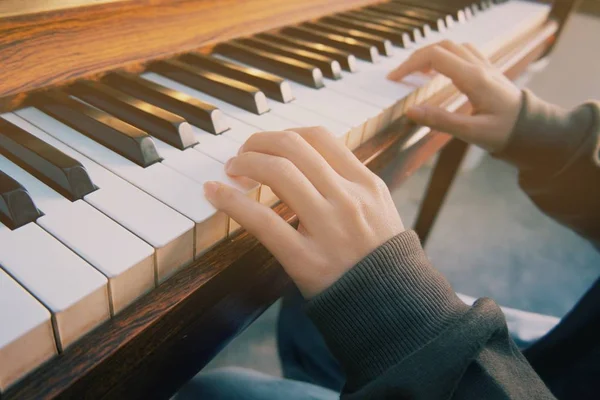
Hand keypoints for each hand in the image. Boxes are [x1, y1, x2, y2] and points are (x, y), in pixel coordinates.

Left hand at [203, 127, 403, 297]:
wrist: (391, 305)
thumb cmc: (379, 257)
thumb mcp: (378, 209)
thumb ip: (348, 183)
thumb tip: (305, 161)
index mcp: (365, 184)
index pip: (318, 138)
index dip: (284, 134)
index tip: (268, 145)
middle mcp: (348, 198)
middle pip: (292, 147)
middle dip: (258, 143)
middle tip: (242, 154)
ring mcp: (328, 228)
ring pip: (278, 172)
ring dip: (245, 163)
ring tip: (231, 171)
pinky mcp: (305, 259)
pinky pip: (262, 221)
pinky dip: (231, 201)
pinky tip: (215, 193)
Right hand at [388, 40, 521, 151]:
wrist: (534, 131)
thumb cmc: (506, 133)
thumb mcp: (472, 132)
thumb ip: (440, 121)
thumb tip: (410, 112)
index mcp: (474, 78)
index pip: (435, 56)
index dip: (410, 65)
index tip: (394, 79)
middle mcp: (480, 67)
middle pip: (441, 46)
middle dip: (416, 58)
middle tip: (400, 76)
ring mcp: (486, 66)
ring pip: (453, 46)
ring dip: (431, 54)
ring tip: (417, 73)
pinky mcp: (488, 71)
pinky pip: (464, 52)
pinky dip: (446, 56)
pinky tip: (440, 71)